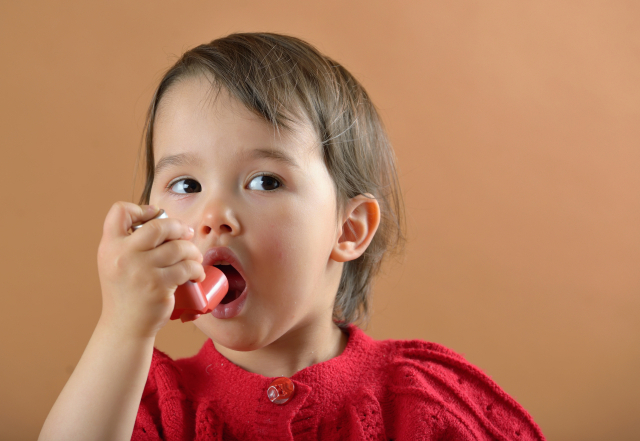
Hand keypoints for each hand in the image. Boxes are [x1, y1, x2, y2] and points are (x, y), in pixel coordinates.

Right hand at [97, 202, 204, 337]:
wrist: (124, 326)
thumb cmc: (126, 291)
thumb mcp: (116, 262)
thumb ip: (129, 242)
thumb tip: (162, 218)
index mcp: (110, 246)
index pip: (119, 211)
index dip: (141, 208)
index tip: (156, 217)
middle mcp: (122, 255)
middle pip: (159, 226)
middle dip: (179, 227)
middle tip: (187, 234)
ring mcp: (141, 270)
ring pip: (178, 247)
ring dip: (192, 250)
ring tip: (194, 257)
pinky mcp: (158, 285)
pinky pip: (187, 268)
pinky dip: (197, 269)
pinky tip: (197, 273)